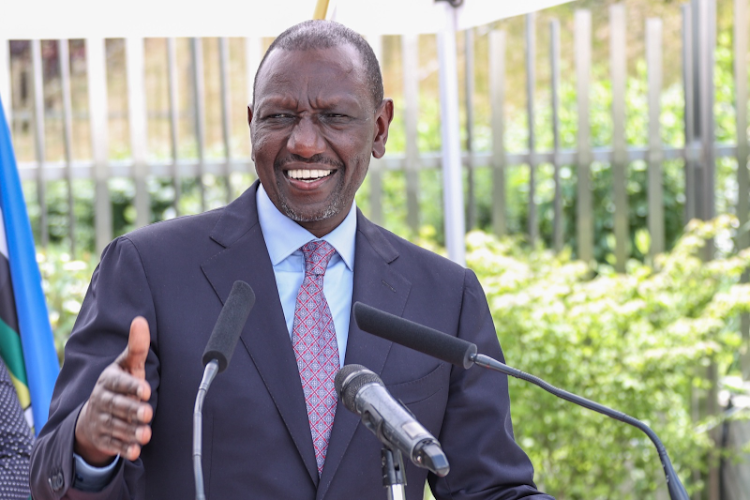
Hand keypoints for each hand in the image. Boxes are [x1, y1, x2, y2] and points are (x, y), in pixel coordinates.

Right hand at [74, 317, 153, 465]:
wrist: (93, 415)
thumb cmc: (118, 385)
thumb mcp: (127, 366)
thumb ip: (136, 347)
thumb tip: (140, 321)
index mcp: (108, 381)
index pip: (118, 383)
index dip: (131, 386)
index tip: (145, 390)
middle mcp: (102, 401)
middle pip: (116, 406)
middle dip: (131, 410)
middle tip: (147, 413)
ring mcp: (101, 421)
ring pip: (116, 427)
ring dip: (131, 431)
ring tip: (146, 434)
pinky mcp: (104, 439)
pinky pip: (113, 445)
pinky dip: (124, 449)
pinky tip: (135, 451)